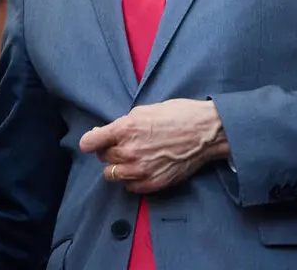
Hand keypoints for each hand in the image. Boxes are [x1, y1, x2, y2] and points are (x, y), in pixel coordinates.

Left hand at [79, 99, 230, 194]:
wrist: (206, 132)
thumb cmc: (179, 115)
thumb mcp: (145, 110)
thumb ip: (122, 124)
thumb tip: (103, 134)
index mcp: (126, 128)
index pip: (90, 142)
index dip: (90, 141)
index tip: (93, 142)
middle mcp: (129, 151)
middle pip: (102, 158)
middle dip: (109, 151)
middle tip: (123, 145)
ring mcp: (140, 169)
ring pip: (112, 175)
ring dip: (118, 167)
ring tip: (132, 159)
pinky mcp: (152, 183)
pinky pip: (128, 187)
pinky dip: (132, 179)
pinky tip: (142, 168)